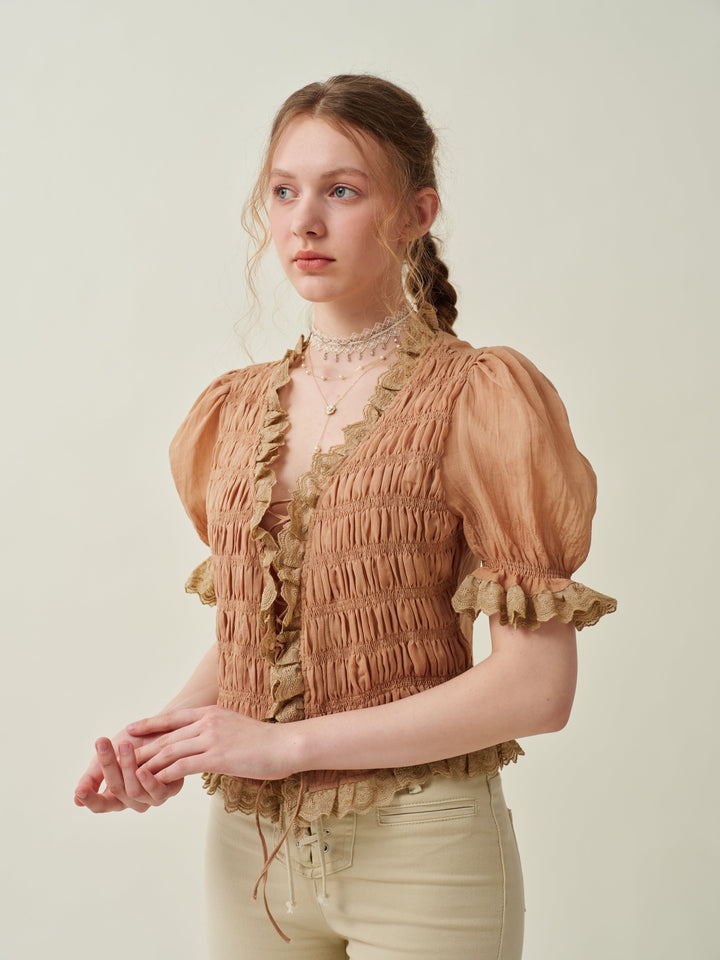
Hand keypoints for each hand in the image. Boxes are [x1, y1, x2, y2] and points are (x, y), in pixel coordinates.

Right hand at [74, 728, 183, 812]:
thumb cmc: (132, 744)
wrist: (160, 729)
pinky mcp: (170, 789)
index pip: (100, 805)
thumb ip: (92, 777)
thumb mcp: (107, 759)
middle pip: (116, 791)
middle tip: (102, 742)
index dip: (90, 799)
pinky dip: (148, 782)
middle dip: (108, 765)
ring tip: (123, 744)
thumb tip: (76, 797)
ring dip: (127, 766)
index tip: (80, 791)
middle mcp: (133, 801)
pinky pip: (157, 792)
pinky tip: (141, 770)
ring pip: (134, 791)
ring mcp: (150, 798)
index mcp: (116, 797)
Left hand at [130, 706, 296, 782]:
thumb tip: (203, 742)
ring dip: (148, 764)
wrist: (286, 744)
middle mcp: (207, 722)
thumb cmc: (265, 742)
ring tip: (129, 774)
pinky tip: (153, 784)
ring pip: (170, 752)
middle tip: (119, 756)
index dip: (149, 724)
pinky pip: (183, 767)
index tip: (130, 728)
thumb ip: (215, 732)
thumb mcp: (235, 728)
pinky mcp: (217, 757)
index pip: (172, 718)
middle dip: (142, 747)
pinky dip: (165, 775)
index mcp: (210, 713)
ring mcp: (211, 738)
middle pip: (166, 736)